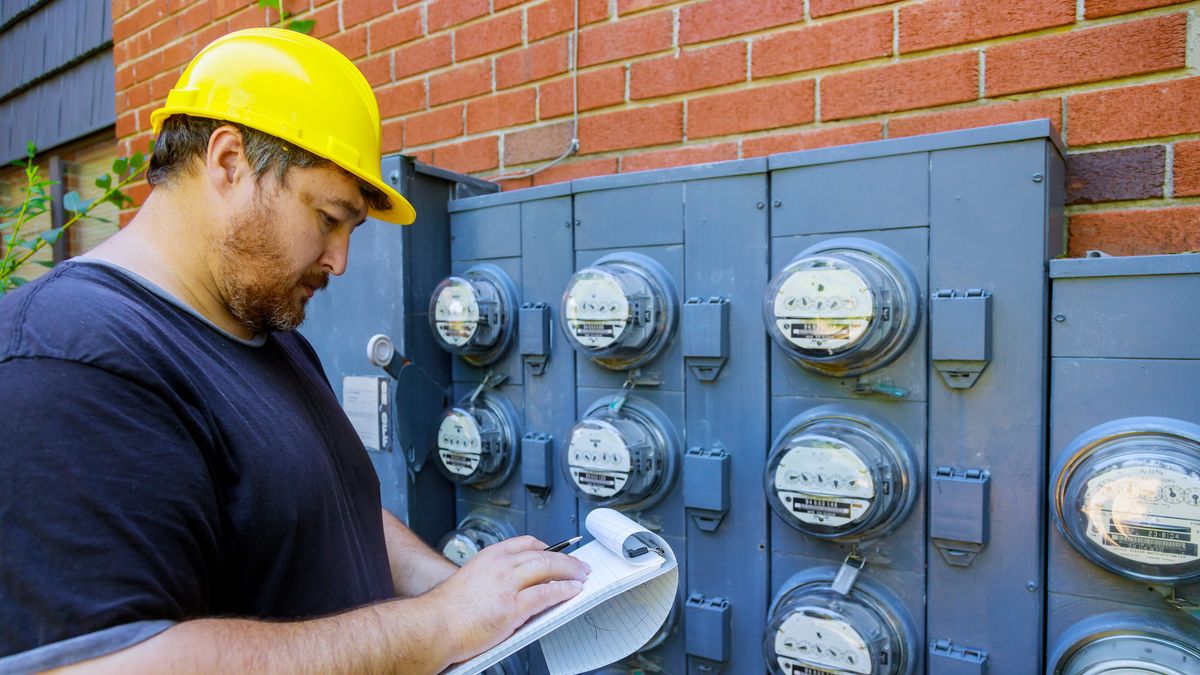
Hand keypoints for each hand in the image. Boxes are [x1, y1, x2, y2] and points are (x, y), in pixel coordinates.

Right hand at [428, 535, 589, 663]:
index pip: (525, 543)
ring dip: (570, 572)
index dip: (546, 547)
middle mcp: (500, 566)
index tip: (556, 552)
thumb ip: (494, 579)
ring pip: (548, 568)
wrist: (433, 626)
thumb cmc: (446, 611)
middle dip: (565, 559)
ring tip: (581, 576)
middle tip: (579, 566)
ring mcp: (507, 585)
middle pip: (542, 554)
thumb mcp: (471, 580)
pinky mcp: (512, 607)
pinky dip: (564, 590)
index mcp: (489, 557)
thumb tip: (514, 586)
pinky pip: (546, 593)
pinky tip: (572, 590)